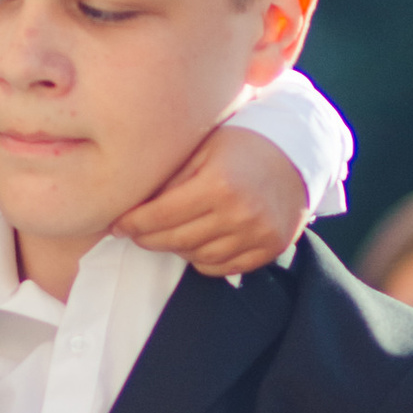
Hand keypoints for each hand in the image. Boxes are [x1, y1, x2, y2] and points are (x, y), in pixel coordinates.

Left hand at [115, 122, 305, 276]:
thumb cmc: (239, 145)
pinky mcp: (269, 248)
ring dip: (175, 248)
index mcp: (218, 184)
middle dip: (148, 238)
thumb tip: (131, 207)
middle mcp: (240, 213)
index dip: (133, 224)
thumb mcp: (202, 149)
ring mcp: (257, 234)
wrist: (295, 153)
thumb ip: (170, 178)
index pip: (160, 216)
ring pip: (197, 257)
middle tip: (134, 231)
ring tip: (166, 233)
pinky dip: (202, 259)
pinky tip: (195, 242)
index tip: (117, 225)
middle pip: (175, 241)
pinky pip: (222, 267)